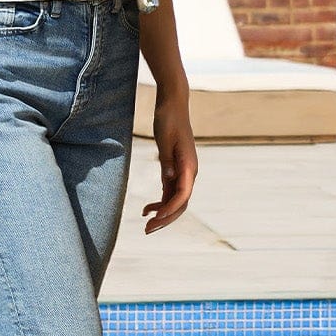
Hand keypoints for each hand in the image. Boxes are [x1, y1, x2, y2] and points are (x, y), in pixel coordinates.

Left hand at [142, 93, 196, 233]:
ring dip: (162, 214)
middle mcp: (189, 173)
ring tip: (145, 225)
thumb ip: (167, 161)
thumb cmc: (168, 120)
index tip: (155, 217)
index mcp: (189, 166)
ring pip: (175, 201)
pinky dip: (160, 203)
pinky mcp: (176, 171)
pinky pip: (170, 193)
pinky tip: (146, 210)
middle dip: (165, 219)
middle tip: (147, 230)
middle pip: (180, 204)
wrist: (173, 105)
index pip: (183, 195)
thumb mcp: (165, 140)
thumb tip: (170, 179)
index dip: (169, 209)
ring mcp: (183, 173)